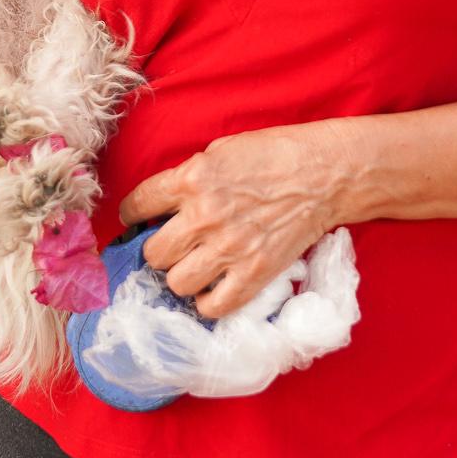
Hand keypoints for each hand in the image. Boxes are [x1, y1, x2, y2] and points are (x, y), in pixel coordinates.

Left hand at [118, 122, 350, 318]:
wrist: (324, 174)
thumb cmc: (274, 153)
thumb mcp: (221, 151)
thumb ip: (189, 178)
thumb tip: (164, 205)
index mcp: (192, 179)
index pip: (136, 206)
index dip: (132, 216)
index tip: (137, 222)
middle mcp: (204, 216)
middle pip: (153, 253)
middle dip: (159, 251)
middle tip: (173, 247)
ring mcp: (229, 248)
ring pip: (177, 283)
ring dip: (182, 277)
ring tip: (195, 267)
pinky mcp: (254, 273)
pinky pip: (213, 306)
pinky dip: (209, 302)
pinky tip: (214, 288)